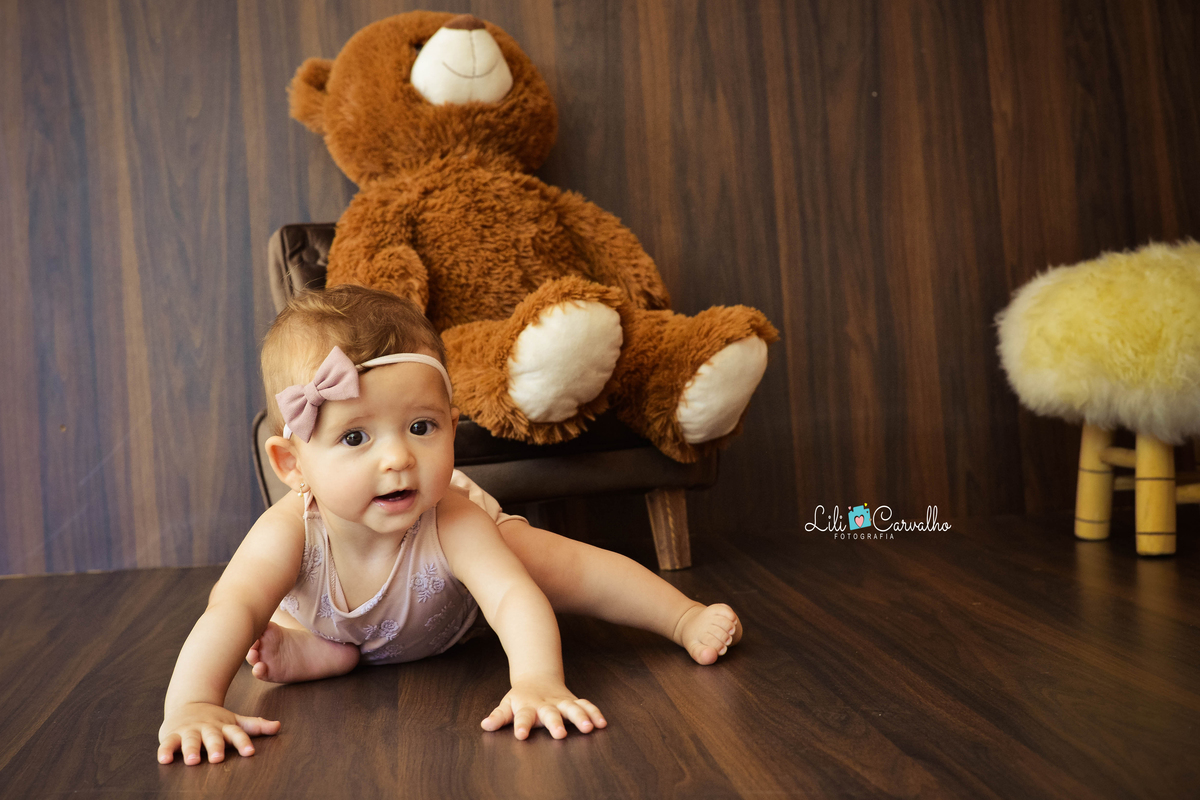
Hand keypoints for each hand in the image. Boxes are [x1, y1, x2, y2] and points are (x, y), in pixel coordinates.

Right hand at [158, 702, 279, 764]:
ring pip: (191, 741)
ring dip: (191, 750)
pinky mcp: (172, 735)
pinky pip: (168, 744)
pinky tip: (164, 760)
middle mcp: (207, 729)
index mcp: (224, 726)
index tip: (250, 752)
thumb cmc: (215, 720)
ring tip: (193, 760)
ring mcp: (190, 731)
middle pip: (213, 738)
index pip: (236, 734)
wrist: (188, 704)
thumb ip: (255, 725)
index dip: (243, 742)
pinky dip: (165, 751)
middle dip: (216, 747)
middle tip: (218, 758)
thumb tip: (278, 726)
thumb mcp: (234, 721)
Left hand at [481, 676, 606, 739]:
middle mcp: (546, 704)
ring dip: (581, 717)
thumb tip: (485, 726)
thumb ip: (498, 716)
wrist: (538, 677)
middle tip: (559, 734)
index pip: (523, 716)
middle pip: (551, 713)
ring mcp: (561, 702)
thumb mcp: (507, 704)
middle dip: (556, 723)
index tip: (521, 734)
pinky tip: (602, 723)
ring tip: (589, 728)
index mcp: (527, 706)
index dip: (521, 725)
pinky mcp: (574, 701)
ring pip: (572, 708)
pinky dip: (594, 713)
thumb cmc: (521, 697)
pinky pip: (586, 706)